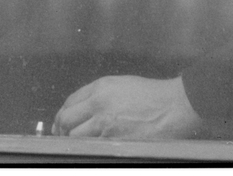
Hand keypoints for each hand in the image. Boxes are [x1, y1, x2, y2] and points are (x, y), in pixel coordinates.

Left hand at [51, 75, 202, 138]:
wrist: (172, 107)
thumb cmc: (149, 94)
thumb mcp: (120, 84)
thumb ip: (98, 94)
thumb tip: (80, 108)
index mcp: (100, 88)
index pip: (70, 102)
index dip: (61, 114)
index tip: (60, 122)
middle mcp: (99, 105)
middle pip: (67, 121)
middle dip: (61, 129)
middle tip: (62, 136)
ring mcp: (106, 126)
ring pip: (76, 138)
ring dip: (73, 142)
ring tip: (76, 144)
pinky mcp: (115, 143)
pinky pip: (93, 148)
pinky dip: (88, 149)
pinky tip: (91, 148)